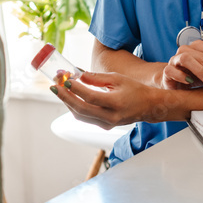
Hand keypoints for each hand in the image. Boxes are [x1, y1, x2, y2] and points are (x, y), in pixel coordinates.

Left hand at [51, 71, 185, 127]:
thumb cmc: (134, 90)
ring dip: (68, 103)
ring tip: (60, 90)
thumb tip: (79, 75)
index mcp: (116, 103)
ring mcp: (107, 124)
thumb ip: (97, 78)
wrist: (148, 107)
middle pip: (81, 109)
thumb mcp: (118, 78)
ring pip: (81, 116)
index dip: (76, 88)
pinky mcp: (104, 127)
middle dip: (65, 97)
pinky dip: (76, 108)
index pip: (91, 97)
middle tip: (55, 87)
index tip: (66, 80)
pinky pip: (86, 118)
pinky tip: (70, 98)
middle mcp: (111, 117)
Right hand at [162, 40, 202, 89]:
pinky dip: (182, 76)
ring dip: (200, 70)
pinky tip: (190, 82)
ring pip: (186, 58)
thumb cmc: (193, 76)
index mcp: (199, 48)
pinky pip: (172, 70)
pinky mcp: (167, 71)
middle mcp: (186, 50)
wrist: (175, 83)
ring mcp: (175, 59)